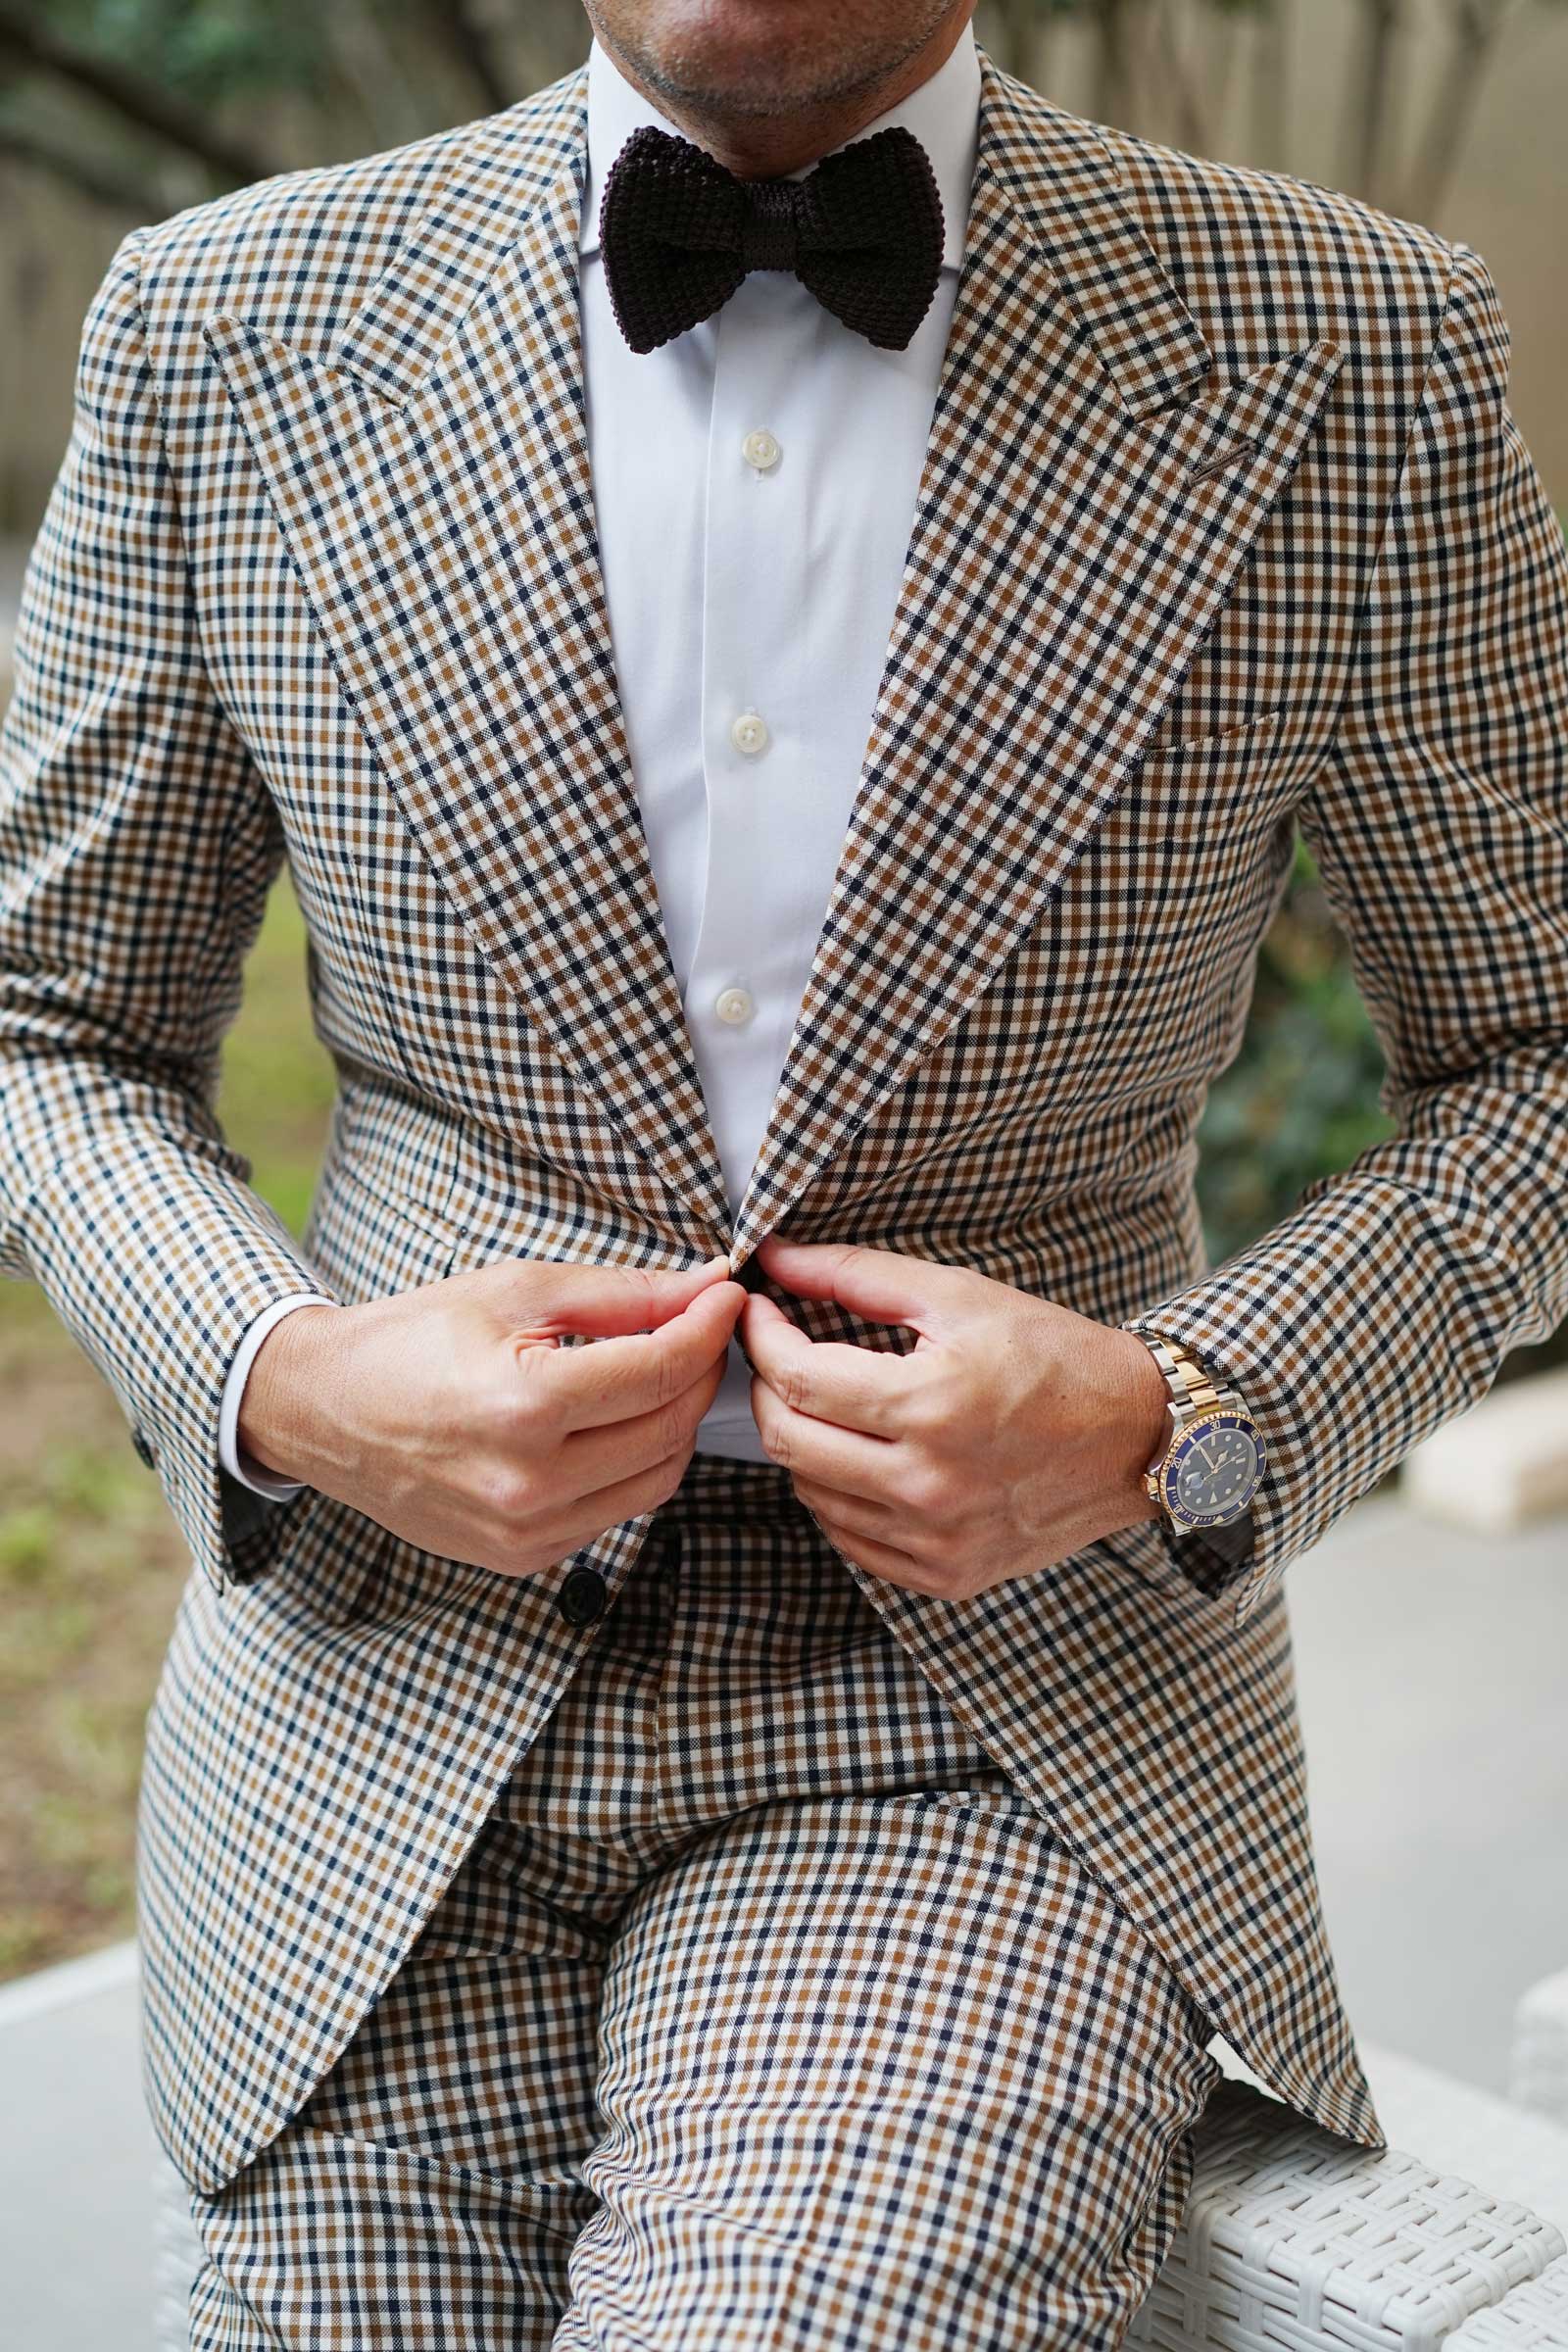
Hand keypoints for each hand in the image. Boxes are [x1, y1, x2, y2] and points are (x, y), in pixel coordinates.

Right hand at [238, 1254, 744, 1576]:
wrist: (325, 1412)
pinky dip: (634, 1464)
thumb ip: (622, 1294)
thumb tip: (706, 1287)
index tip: (726, 1297)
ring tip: (659, 1373)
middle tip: (699, 1329)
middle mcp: (529, 1483)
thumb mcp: (515, 1292)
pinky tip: (613, 1424)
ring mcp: (527, 1531)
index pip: (661, 1370)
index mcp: (524, 1406)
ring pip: (658, 1478)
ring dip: (675, 1422)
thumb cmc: (411, 1340)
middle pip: (671, 1428)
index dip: (709, 1328)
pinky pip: (617, 1511)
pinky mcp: (524, 1557)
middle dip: (700, 1372)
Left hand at [741, 1235, 1169, 1598]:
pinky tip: (864, 1457)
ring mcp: (936, 1541)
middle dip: (767, 1388)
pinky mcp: (946, 1576)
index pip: (796, 1377)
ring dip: (803, 1441)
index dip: (762, 1337)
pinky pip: (850, 1539)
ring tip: (831, 1403)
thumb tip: (775, 1259)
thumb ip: (856, 1275)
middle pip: (787, 1441)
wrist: (1138, 1437)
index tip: (760, 1311)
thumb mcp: (959, 1297)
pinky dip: (838, 1495)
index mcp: (931, 1406)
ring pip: (810, 1494)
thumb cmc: (1053, 1356)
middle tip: (782, 1355)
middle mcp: (928, 1485)